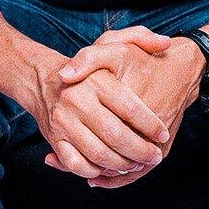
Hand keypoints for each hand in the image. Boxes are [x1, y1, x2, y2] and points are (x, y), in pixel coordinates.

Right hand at [33, 27, 174, 180]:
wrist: (43, 79)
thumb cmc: (89, 68)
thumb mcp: (113, 44)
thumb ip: (141, 38)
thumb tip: (165, 43)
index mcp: (96, 80)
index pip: (131, 109)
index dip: (151, 126)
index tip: (163, 134)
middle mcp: (78, 100)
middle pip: (116, 135)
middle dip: (140, 151)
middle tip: (154, 156)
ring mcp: (64, 121)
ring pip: (98, 153)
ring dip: (121, 164)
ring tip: (136, 164)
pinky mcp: (54, 137)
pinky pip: (76, 163)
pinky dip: (94, 170)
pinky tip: (108, 168)